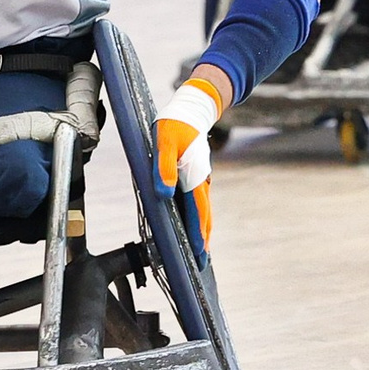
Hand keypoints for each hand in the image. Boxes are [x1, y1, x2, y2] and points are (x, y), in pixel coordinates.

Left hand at [154, 73, 224, 243]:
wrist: (193, 106)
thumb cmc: (175, 124)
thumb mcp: (164, 142)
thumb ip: (163, 168)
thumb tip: (164, 195)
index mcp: (193, 176)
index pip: (197, 212)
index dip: (197, 234)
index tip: (199, 255)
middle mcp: (200, 180)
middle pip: (204, 216)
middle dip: (203, 239)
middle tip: (202, 263)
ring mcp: (200, 178)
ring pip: (204, 209)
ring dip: (202, 229)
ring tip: (200, 248)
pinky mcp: (196, 174)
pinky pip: (199, 201)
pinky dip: (199, 215)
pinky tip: (194, 221)